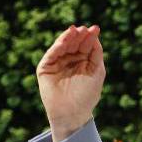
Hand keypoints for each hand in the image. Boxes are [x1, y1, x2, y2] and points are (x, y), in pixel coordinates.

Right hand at [36, 24, 105, 141]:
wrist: (73, 113)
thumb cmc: (87, 95)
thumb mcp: (96, 72)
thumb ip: (95, 54)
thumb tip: (94, 35)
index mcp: (83, 62)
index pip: (86, 46)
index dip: (90, 37)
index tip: (96, 28)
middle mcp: (69, 61)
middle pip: (74, 44)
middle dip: (79, 36)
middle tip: (84, 29)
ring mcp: (57, 63)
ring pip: (62, 46)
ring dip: (68, 38)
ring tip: (75, 30)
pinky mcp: (45, 68)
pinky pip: (51, 54)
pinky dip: (57, 46)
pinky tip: (65, 40)